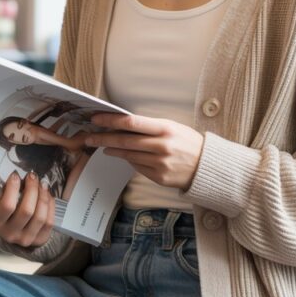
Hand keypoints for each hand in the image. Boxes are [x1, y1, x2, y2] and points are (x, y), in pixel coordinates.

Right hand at [0, 171, 54, 247]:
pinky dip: (50, 205)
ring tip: (41, 183)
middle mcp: (10, 234)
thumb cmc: (0, 210)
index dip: (13, 188)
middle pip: (26, 211)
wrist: (12, 229)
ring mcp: (26, 238)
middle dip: (32, 189)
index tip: (15, 175)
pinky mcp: (40, 239)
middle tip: (32, 176)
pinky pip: (49, 221)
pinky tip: (46, 194)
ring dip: (43, 196)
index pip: (7, 206)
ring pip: (40, 216)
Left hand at [84, 113, 203, 190]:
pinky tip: (124, 156)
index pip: (131, 122)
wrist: (206, 166)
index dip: (110, 120)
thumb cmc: (187, 142)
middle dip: (103, 138)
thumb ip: (149, 126)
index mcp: (165, 129)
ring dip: (113, 150)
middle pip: (124, 141)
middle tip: (89, 136)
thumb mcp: (173, 127)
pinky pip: (137, 167)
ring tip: (103, 146)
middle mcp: (161, 146)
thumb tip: (122, 125)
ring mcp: (159, 163)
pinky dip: (129, 160)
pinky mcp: (158, 177)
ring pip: (128, 155)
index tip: (96, 119)